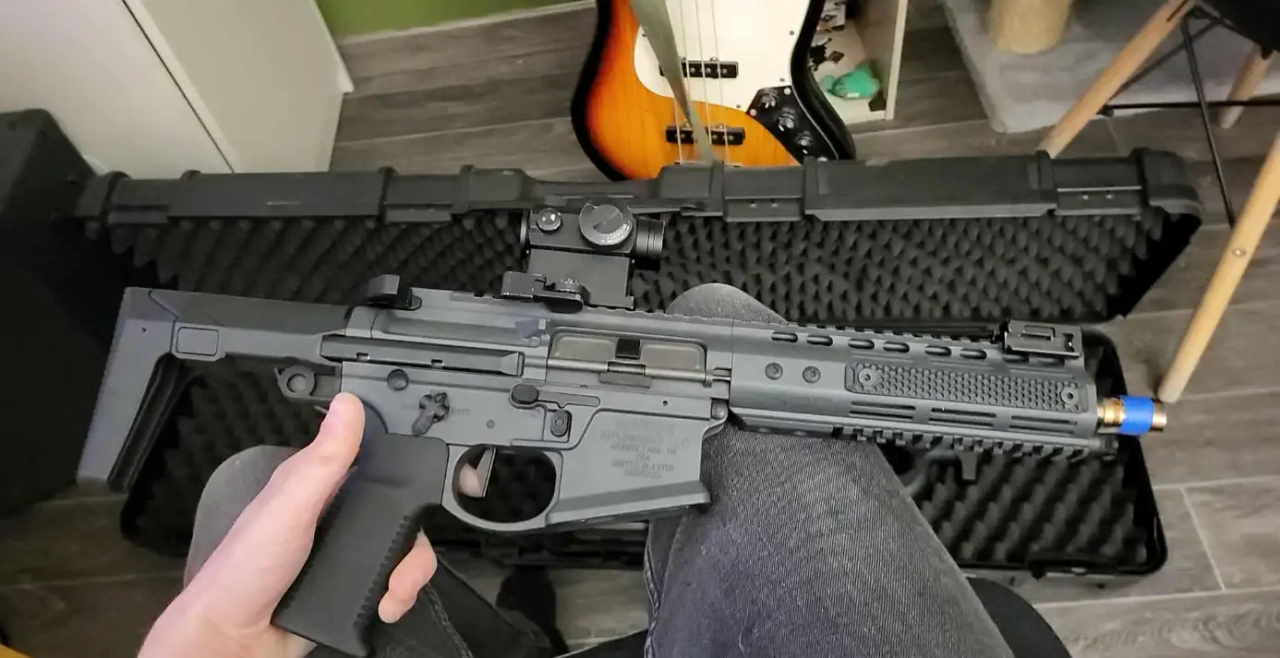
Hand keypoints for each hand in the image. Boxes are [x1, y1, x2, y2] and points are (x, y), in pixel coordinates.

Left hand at [139, 393, 441, 657]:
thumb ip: (322, 460)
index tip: (418, 498)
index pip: (378, 468)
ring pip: (402, 551)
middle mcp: (337, 517)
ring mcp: (346, 554)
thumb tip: (347, 406)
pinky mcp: (352, 587)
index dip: (405, 477)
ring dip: (408, 574)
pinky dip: (397, 596)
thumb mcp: (288, 506)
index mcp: (320, 487)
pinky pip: (392, 583)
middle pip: (400, 516)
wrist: (235, 639)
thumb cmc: (243, 570)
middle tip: (404, 563)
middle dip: (413, 543)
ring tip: (393, 593)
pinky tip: (385, 605)